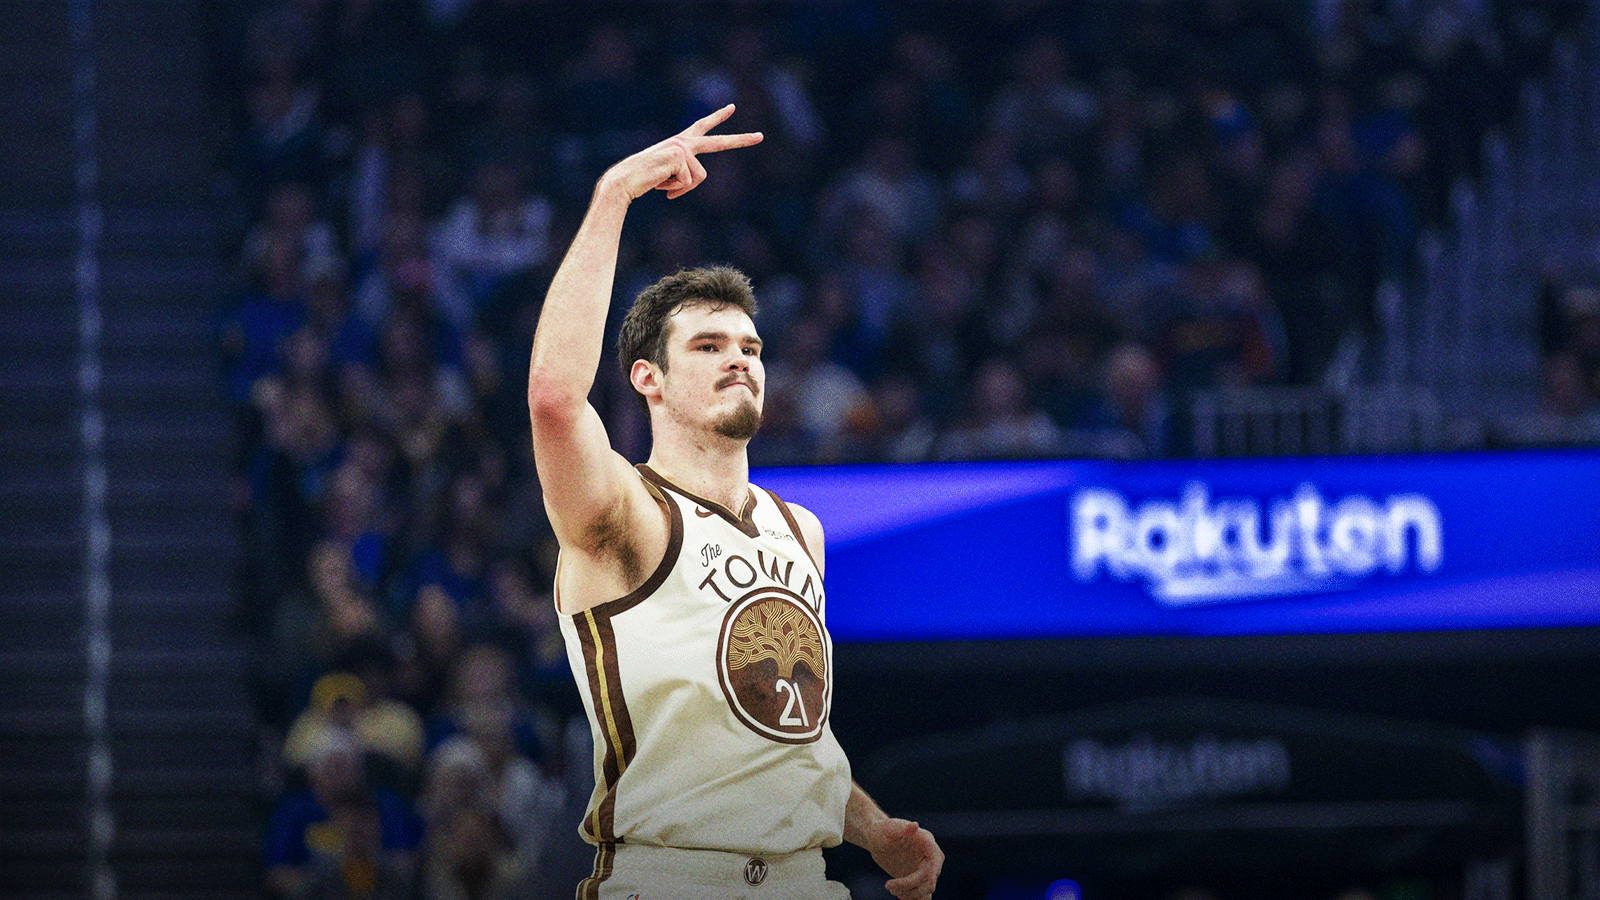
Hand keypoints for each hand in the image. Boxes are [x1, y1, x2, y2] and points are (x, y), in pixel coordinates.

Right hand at [600, 104, 761, 200]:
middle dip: (740, 141)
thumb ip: (683, 173)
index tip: (732, 107)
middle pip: (718, 142)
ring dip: (681, 188)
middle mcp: (683, 142)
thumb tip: (692, 178)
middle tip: (761, 137)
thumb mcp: (667, 175)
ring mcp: (681, 148)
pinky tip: (660, 184)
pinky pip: (688, 182)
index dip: (717, 117)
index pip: (701, 127)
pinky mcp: (678, 156)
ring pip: (698, 177)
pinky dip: (675, 189)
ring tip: (663, 184)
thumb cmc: (643, 179)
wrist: (624, 180)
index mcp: (680, 143)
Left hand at [862, 817, 942, 899]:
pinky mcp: (916, 880)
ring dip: (909, 894)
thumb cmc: (883, 830)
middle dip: (910, 885)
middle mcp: (928, 857)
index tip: (931, 885)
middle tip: (888, 885)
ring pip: (925, 889)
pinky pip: (921, 895)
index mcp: (926, 842)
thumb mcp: (889, 828)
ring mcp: (923, 870)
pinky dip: (912, 899)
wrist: (877, 840)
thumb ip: (902, 828)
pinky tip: (900, 896)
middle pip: (929, 878)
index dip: (935, 871)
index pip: (936, 858)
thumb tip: (915, 825)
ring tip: (890, 887)